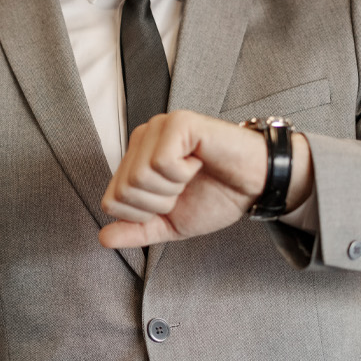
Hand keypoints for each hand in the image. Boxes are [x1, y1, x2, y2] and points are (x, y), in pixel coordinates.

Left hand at [98, 110, 311, 248]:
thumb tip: (103, 238)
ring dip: (172, 188)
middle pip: (123, 191)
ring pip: (139, 177)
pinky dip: (183, 173)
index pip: (111, 201)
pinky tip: (198, 162)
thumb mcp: (171, 223)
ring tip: (192, 174)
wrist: (256, 185)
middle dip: (159, 203)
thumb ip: (137, 230)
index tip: (172, 200)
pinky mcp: (179, 122)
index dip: (144, 214)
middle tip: (184, 188)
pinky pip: (161, 162)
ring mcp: (159, 126)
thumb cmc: (217, 196)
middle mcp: (142, 137)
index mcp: (135, 159)